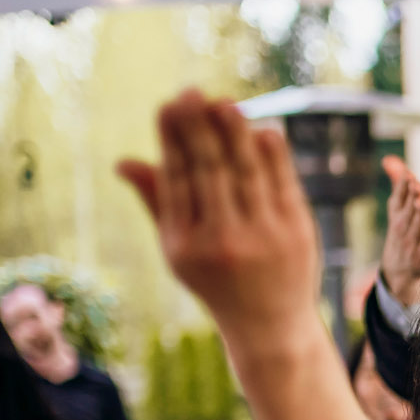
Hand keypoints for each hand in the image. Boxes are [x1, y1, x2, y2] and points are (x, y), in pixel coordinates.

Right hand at [116, 91, 322, 359]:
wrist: (270, 327)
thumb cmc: (218, 281)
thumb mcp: (180, 251)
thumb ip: (159, 202)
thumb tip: (124, 161)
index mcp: (185, 244)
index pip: (176, 178)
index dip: (172, 139)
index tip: (169, 105)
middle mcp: (221, 240)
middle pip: (208, 170)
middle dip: (198, 126)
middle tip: (192, 92)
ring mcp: (261, 237)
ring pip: (245, 171)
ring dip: (234, 132)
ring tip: (224, 103)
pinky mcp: (296, 233)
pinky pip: (282, 182)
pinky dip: (272, 154)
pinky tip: (262, 129)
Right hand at [380, 154, 419, 311]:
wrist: (399, 273)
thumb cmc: (402, 234)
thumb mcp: (398, 209)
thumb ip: (398, 183)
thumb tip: (389, 159)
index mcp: (397, 213)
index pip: (399, 196)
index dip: (404, 186)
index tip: (409, 176)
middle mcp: (403, 226)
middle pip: (408, 209)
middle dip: (412, 197)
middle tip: (416, 186)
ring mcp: (412, 241)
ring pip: (417, 226)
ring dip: (419, 215)